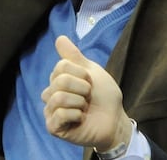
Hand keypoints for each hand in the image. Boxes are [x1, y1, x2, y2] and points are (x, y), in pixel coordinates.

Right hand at [41, 36, 131, 151]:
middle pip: (60, 81)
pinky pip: (60, 114)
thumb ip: (73, 56)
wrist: (115, 119)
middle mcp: (51, 94)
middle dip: (83, 88)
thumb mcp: (90, 71)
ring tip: (85, 108)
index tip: (90, 82)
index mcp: (57, 80)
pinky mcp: (54, 128)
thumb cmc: (103, 96)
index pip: (61, 66)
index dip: (82, 73)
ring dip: (80, 102)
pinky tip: (81, 119)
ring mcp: (51, 112)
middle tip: (89, 97)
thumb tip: (60, 38)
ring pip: (59, 97)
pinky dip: (76, 115)